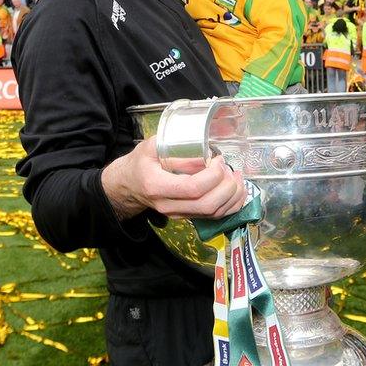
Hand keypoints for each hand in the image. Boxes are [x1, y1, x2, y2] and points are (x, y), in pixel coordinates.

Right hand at [102, 137, 247, 220]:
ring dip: (233, 196)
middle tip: (230, 169)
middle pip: (207, 205)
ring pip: (213, 213)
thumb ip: (177, 150)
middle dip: (227, 187)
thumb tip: (206, 157)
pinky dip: (231, 205)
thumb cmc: (141, 163)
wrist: (129, 185)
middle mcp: (168, 205)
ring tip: (237, 177)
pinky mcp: (186, 217)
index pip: (192, 188)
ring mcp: (178, 214)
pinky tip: (237, 191)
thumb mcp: (152, 147)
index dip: (213, 175)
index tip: (218, 159)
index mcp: (157, 186)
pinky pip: (214, 217)